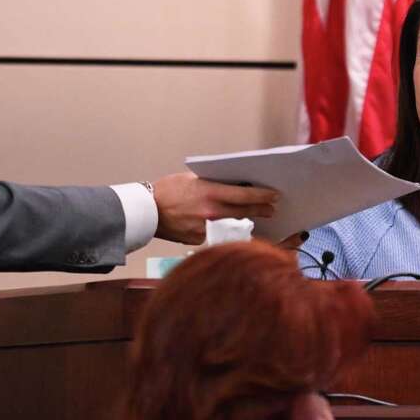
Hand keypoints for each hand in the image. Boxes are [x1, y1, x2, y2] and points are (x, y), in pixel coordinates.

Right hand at [151, 172, 276, 244]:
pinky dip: (214, 229)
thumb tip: (234, 187)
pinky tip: (209, 224)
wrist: (145, 211)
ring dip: (241, 220)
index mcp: (210, 192)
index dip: (262, 195)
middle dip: (260, 210)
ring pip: (230, 224)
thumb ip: (213, 184)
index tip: (274, 196)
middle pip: (244, 211)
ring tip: (250, 216)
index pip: (244, 194)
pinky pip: (213, 234)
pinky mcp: (198, 240)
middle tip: (272, 209)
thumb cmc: (167, 190)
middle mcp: (211, 212)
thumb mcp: (192, 179)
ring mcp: (206, 228)